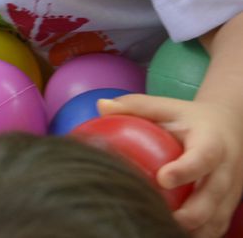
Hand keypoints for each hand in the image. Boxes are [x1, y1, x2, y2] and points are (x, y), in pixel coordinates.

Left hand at [101, 94, 242, 237]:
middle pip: (214, 196)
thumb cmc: (186, 118)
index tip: (163, 179)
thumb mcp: (165, 106)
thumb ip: (135, 106)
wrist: (229, 127)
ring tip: (163, 230)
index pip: (203, 157)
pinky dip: (198, 234)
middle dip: (192, 213)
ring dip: (194, 229)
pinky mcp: (227, 205)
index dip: (186, 170)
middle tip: (164, 218)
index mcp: (212, 141)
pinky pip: (216, 226)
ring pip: (217, 217)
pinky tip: (170, 233)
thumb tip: (101, 107)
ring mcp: (230, 190)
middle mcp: (226, 169)